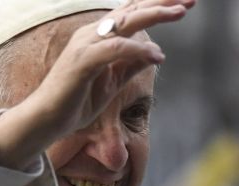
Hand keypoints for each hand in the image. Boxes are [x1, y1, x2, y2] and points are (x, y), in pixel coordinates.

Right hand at [0, 0, 195, 168]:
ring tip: (181, 13)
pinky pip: (115, 49)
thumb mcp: (113, 83)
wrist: (47, 120)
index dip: (157, 6)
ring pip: (125, 22)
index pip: (131, 13)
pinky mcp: (82, 62)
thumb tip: (155, 53)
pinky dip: (138, 50)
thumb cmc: (77, 102)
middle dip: (162, 1)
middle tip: (191, 0)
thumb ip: (131, 65)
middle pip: (131, 9)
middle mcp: (92, 34)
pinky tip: (158, 56)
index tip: (184, 3)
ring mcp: (85, 45)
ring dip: (154, 15)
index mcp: (98, 36)